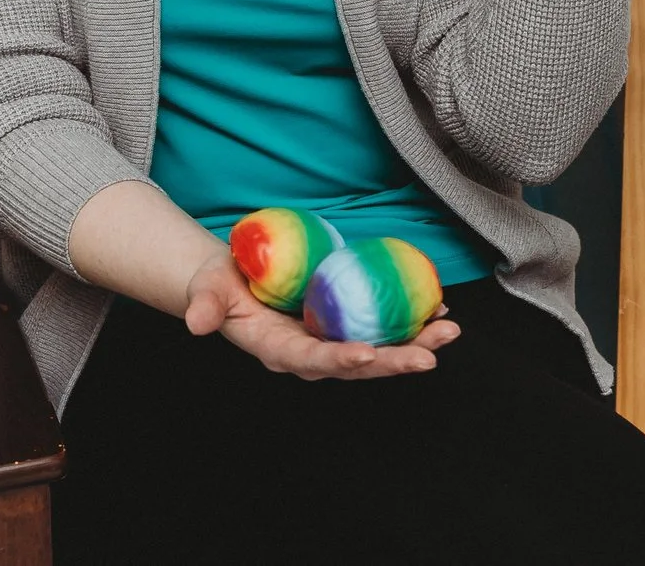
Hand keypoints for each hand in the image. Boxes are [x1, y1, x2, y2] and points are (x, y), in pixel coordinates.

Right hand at [181, 255, 458, 379]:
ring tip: (449, 328)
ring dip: (415, 342)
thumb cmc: (219, 283)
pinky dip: (411, 319)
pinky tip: (438, 307)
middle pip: (357, 364)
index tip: (365, 355)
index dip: (338, 361)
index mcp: (278, 350)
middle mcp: (311, 354)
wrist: (233, 281)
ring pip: (378, 348)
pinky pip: (381, 326)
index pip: (311, 361)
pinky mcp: (343, 324)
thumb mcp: (206, 290)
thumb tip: (195, 324)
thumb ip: (204, 306)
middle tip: (431, 354)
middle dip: (395, 361)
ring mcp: (330, 340)